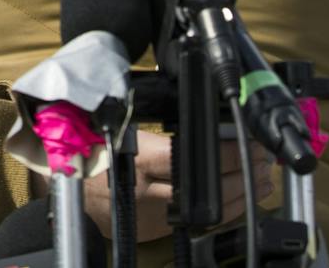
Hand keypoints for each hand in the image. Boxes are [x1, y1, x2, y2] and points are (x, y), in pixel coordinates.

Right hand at [81, 131, 273, 242]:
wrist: (64, 189)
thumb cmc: (85, 150)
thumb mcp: (115, 125)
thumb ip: (146, 115)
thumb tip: (183, 97)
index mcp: (140, 161)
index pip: (195, 160)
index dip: (228, 154)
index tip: (249, 142)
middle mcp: (151, 192)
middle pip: (210, 190)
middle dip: (244, 176)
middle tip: (265, 160)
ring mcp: (155, 215)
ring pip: (210, 211)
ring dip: (241, 196)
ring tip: (261, 180)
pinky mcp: (156, 230)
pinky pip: (197, 222)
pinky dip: (223, 212)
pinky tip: (238, 201)